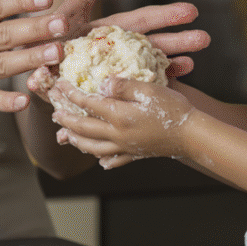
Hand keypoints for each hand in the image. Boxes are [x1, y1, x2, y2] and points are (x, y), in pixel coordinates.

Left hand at [26, 0, 210, 98]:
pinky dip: (151, 87)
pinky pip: (134, 89)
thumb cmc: (45, 41)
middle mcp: (117, 49)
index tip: (191, 11)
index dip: (166, 16)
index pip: (143, 20)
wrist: (32, 73)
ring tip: (196, 60)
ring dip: (172, 62)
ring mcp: (116, 70)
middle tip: (205, 38)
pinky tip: (171, 84)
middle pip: (153, 42)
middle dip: (179, 40)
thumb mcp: (64, 16)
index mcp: (109, 31)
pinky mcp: (111, 90)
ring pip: (149, 65)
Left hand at [48, 77, 193, 165]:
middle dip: (66, 119)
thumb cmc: (173, 109)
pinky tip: (99, 160)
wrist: (192, 135)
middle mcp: (118, 134)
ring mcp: (125, 147)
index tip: (59, 86)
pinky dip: (102, 160)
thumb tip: (101, 85)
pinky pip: (113, 160)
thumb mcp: (149, 89)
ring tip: (66, 135)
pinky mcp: (135, 154)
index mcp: (120, 115)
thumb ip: (123, 86)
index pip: (88, 103)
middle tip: (54, 112)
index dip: (71, 94)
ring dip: (76, 140)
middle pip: (84, 128)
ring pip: (93, 147)